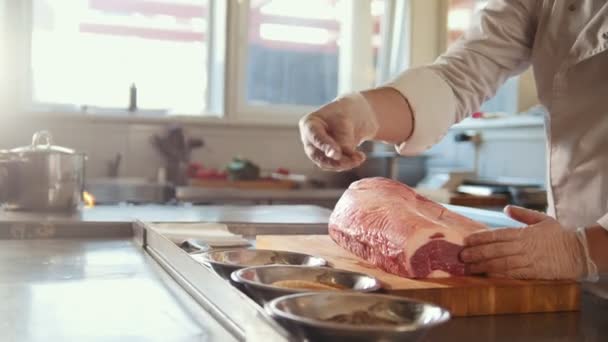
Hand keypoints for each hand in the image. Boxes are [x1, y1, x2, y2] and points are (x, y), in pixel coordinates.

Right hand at [299, 93, 378, 170]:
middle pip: (318, 155)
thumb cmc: (344, 115)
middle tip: (352, 160)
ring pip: (327, 164)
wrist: (351, 118)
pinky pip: (335, 166)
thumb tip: (342, 156)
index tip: (337, 154)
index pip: (315, 137)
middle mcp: (309, 141)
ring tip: (360, 157)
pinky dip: (347, 164)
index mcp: (309, 124)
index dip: (325, 147)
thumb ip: (342, 139)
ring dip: (344, 163)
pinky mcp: (326, 161)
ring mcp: (316, 152)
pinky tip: (359, 158)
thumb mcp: (345, 121)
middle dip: (335, 161)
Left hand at [460, 205, 585, 279]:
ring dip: (483, 266)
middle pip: (495, 250)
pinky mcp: (534, 273)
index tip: (466, 240)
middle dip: (477, 253)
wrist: (579, 252)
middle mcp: (523, 247)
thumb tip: (506, 208)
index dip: (480, 238)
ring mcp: (528, 261)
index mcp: (524, 233)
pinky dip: (499, 275)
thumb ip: (522, 214)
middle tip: (461, 256)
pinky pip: (513, 274)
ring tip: (469, 267)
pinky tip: (487, 276)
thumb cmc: (559, 235)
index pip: (497, 235)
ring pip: (501, 263)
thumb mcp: (542, 219)